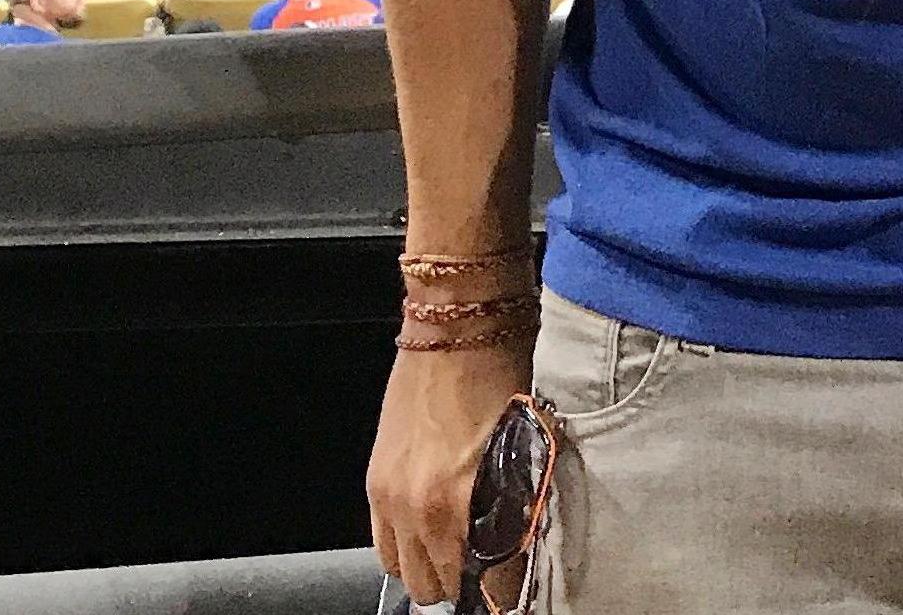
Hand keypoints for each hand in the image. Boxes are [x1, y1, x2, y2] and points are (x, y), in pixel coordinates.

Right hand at [369, 336, 531, 612]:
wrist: (457, 315)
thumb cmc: (501, 361)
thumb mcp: (527, 436)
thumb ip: (521, 494)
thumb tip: (527, 533)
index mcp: (458, 498)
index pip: (487, 577)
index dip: (506, 586)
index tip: (516, 585)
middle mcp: (416, 506)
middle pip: (434, 584)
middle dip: (464, 579)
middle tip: (489, 563)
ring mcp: (389, 494)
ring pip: (403, 570)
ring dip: (431, 566)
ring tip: (460, 548)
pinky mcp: (376, 477)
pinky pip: (382, 541)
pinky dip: (405, 544)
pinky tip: (431, 528)